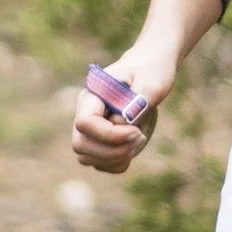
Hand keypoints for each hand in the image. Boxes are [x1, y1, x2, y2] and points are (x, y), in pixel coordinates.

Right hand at [71, 59, 170, 177]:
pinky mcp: (100, 139)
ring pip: (86, 157)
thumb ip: (136, 102)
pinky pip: (99, 163)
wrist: (150, 67)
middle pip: (80, 144)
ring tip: (138, 140)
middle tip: (139, 137)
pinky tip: (133, 148)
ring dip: (113, 158)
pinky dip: (116, 164)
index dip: (110, 135)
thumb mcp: (152, 83)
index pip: (85, 123)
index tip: (136, 130)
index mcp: (93, 95)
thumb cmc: (151, 71)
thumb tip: (119, 123)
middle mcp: (85, 111)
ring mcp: (91, 127)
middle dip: (111, 150)